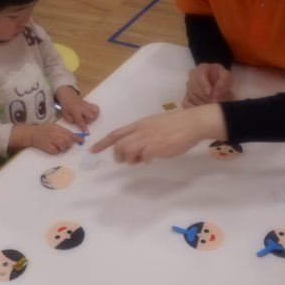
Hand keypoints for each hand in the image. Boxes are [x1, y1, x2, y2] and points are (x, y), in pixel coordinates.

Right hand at [30, 123, 82, 153]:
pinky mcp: (48, 147)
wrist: (31, 133)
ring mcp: (52, 140)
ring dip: (61, 148)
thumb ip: (62, 131)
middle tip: (64, 144)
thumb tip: (72, 136)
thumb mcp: (53, 126)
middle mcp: (56, 134)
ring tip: (55, 145)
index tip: (83, 140)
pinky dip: (55, 151)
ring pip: (63, 147)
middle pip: (68, 141)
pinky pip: (56, 151)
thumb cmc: (43, 129)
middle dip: (68, 144)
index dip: (77, 138)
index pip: (70, 133)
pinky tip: (50, 147)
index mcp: (58, 128)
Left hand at [56, 86, 98, 131]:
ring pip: (95, 112)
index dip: (84, 127)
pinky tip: (92, 114)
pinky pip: (97, 108)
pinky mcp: (90, 104)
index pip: (80, 120)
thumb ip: (70, 120)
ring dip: (93, 117)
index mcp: (75, 111)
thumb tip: (77, 123)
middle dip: (89, 121)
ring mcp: (87, 105)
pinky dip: (96, 112)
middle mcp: (83, 108)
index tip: (87, 133)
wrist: (68, 96)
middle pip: (91, 116)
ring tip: (88, 117)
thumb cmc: (66, 106)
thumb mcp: (65, 114)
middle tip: (84, 120)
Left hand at [90, 104, 225, 163]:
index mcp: (140, 124)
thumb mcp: (155, 124)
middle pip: (119, 144)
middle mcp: (141, 130)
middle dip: (118, 156)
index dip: (103, 143)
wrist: (192, 123)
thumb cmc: (177, 124)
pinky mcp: (157, 148)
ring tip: (140, 160)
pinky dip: (143, 160)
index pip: (116, 133)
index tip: (92, 150)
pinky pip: (142, 157)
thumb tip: (139, 150)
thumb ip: (144, 134)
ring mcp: (148, 139)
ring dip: (130, 159)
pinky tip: (151, 159)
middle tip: (126, 160)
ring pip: (127, 151)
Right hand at [183, 63, 232, 107]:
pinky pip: (186, 103)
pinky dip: (193, 108)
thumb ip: (224, 81)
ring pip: (192, 96)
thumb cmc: (222, 79)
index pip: (200, 76)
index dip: (204, 85)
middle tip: (216, 102)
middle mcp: (192, 77)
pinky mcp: (187, 97)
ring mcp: (189, 87)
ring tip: (212, 106)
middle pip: (195, 87)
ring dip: (202, 103)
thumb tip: (215, 93)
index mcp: (202, 68)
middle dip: (206, 96)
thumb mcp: (227, 77)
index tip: (209, 93)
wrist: (218, 84)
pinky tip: (203, 110)